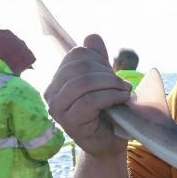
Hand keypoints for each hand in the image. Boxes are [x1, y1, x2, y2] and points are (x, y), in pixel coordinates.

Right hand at [44, 34, 130, 157]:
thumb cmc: (108, 110)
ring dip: (111, 84)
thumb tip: (91, 36)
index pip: (77, 54)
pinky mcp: (69, 122)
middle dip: (107, 73)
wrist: (111, 141)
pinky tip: (122, 99)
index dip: (100, 60)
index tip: (113, 74)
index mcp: (59, 79)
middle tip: (122, 85)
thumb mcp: (105, 80)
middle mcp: (52, 92)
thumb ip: (98, 59)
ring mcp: (57, 108)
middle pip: (80, 66)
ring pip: (83, 83)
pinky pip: (90, 100)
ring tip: (124, 91)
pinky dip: (111, 96)